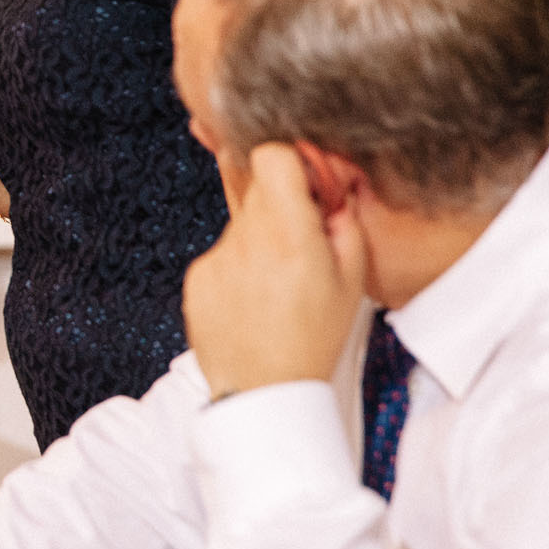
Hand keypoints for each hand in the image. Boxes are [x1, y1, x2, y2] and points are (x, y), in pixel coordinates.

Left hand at [183, 143, 364, 399]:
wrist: (265, 393)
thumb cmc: (315, 339)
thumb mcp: (352, 279)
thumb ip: (343, 220)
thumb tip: (331, 184)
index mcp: (288, 236)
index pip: (270, 156)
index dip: (292, 162)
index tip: (308, 187)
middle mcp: (245, 241)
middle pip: (256, 187)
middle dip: (281, 202)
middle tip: (302, 237)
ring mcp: (215, 259)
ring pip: (240, 224)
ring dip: (260, 239)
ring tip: (279, 284)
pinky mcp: (196, 278)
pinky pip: (222, 254)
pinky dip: (239, 267)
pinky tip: (255, 300)